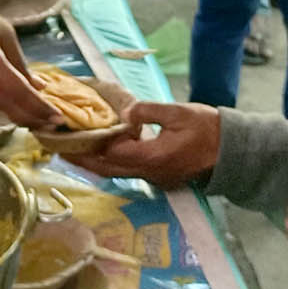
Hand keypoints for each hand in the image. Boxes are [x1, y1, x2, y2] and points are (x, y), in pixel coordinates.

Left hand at [61, 100, 220, 185]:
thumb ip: (148, 111)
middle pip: (106, 170)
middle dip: (80, 160)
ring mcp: (152, 177)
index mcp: (151, 157)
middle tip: (56, 149)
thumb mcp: (178, 112)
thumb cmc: (207, 129)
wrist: (231, 151)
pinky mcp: (156, 176)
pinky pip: (125, 172)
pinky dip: (107, 164)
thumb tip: (125, 114)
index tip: (69, 134)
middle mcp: (148, 172)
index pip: (111, 153)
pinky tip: (98, 153)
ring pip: (114, 173)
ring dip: (92, 163)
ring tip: (71, 151)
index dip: (89, 144)